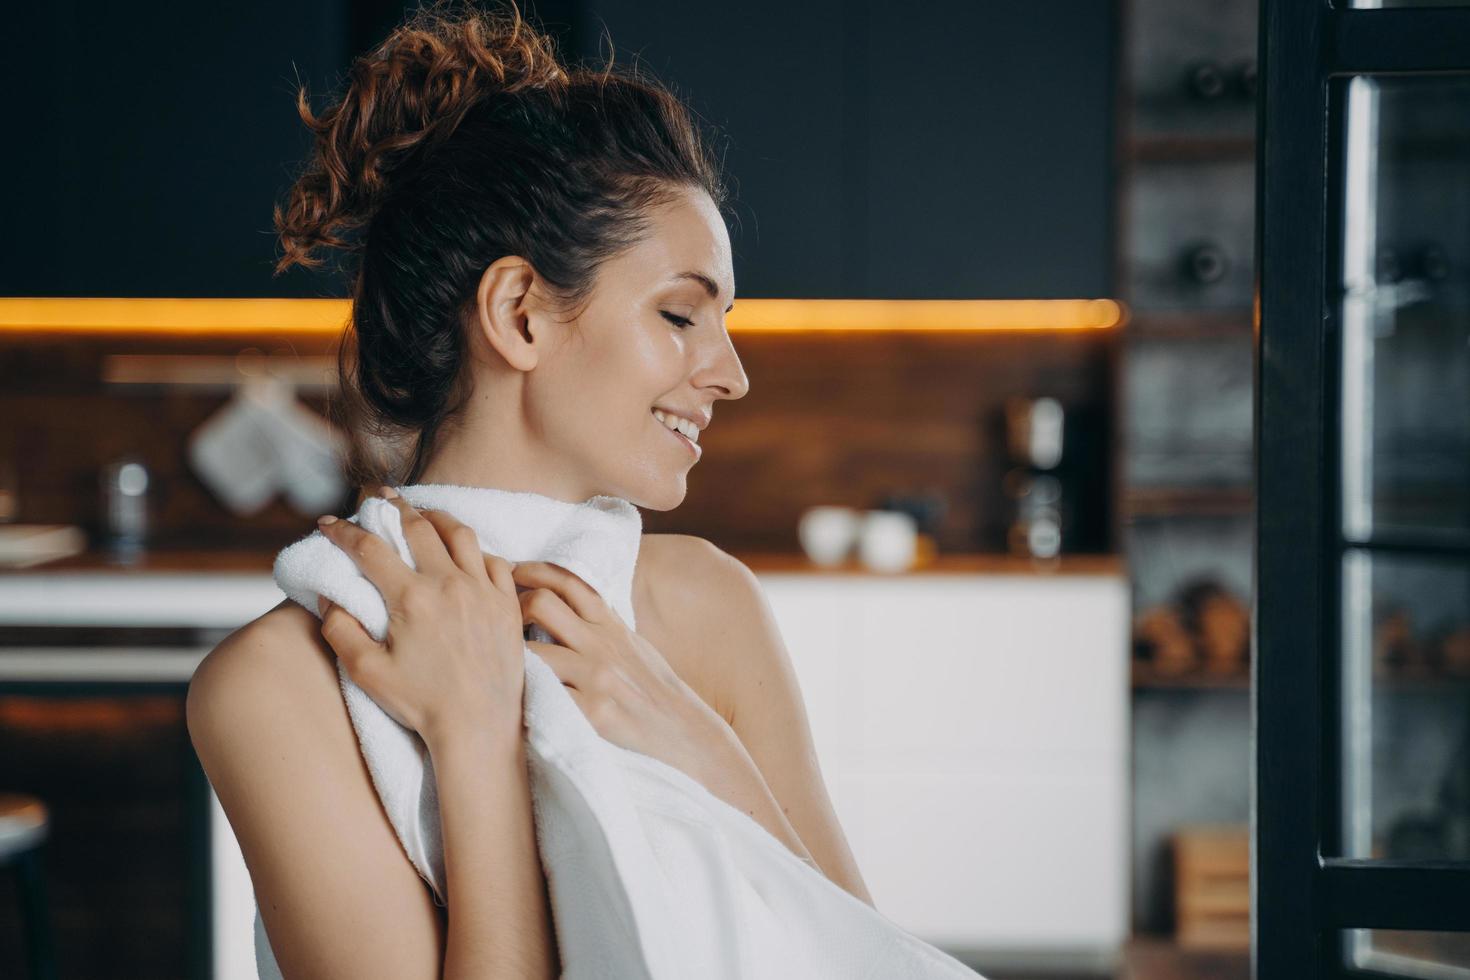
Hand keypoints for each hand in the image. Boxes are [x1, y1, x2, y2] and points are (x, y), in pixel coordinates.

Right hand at [313, 489, 526, 747]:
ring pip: (460, 534)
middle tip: (380, 497)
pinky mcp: (507, 604)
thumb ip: (340, 629)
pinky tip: (465, 551)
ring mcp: (483, 591)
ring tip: (423, 514)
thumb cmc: (421, 705)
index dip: (344, 531)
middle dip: (393, 507)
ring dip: (438, 518)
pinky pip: (494, 560)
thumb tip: (328, 596)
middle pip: (418, 527)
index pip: (370, 548)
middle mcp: (449, 585)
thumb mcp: (366, 672)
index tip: (329, 523)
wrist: (479, 726)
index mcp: (411, 599)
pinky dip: (476, 549)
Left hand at [513, 560, 733, 779]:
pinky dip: (523, 696)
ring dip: (509, 657)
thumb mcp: (634, 648)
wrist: (687, 736)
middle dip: (511, 608)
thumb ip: (602, 626)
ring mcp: (597, 679)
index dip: (532, 570)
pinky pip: (543, 695)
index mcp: (612, 626)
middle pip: (542, 603)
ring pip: (533, 651)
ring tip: (497, 667)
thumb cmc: (656, 694)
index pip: (567, 581)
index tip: (509, 573)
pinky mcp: (592, 714)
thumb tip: (565, 607)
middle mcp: (602, 646)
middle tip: (494, 623)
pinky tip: (512, 702)